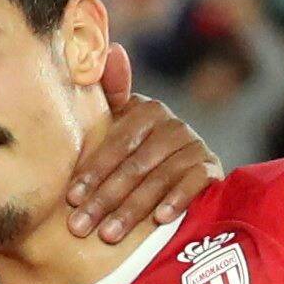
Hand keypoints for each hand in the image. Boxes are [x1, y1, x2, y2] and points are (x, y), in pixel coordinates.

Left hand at [64, 64, 222, 240]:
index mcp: (146, 111)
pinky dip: (177, 200)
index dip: (93, 170)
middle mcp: (173, 125)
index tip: (72, 198)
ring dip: (133, 209)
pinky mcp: (212, 169)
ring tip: (109, 235)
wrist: (181, 174)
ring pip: (159, 178)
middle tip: (81, 227)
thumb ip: (108, 95)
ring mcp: (194, 146)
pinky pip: (194, 184)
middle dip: (105, 198)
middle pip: (135, 165)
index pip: (117, 142)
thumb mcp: (117, 129)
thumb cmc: (135, 152)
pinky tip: (159, 221)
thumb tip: (112, 49)